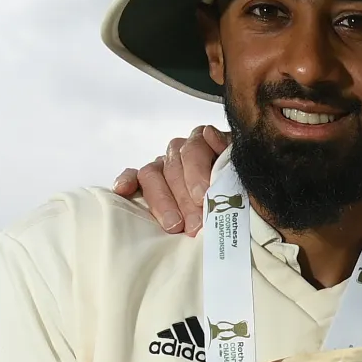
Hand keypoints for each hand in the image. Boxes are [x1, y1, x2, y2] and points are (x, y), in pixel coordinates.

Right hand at [112, 124, 228, 234]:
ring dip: (162, 201)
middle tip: (195, 225)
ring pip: (152, 174)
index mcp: (204, 143)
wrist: (234, 205)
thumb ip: (229, 158)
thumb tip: (210, 136)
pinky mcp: (146, 181)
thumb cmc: (237, 189)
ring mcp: (162, 165)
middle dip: (185, 199)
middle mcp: (180, 151)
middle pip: (174, 167)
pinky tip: (123, 190)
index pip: (194, 149)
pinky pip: (133, 176)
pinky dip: (127, 181)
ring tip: (174, 225)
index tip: (203, 197)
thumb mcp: (239, 172)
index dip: (197, 172)